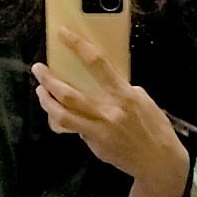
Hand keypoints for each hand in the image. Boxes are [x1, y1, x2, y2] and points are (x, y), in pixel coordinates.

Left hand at [32, 27, 188, 194]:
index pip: (97, 63)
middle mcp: (109, 111)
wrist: (159, 163)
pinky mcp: (94, 144)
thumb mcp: (143, 101)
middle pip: (69, 94)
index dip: (77, 46)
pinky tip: (57, 112)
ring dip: (46, 101)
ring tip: (39, 90)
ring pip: (62, 114)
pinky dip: (63, 118)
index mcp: (124, 94)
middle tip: (38, 69)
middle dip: (48, 80)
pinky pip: (73, 128)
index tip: (63, 33)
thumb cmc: (155, 127)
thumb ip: (121, 90)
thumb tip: (102, 84)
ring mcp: (99, 129)